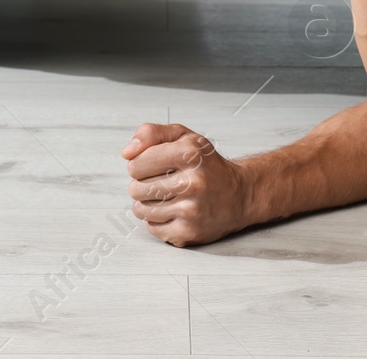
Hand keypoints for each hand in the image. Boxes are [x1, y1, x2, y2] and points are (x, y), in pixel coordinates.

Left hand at [122, 123, 250, 246]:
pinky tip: (172, 210)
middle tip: (161, 181)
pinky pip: (152, 228)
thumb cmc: (208, 165)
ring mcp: (191, 210)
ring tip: (165, 196)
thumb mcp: (185, 137)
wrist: (239, 195)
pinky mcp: (189, 232)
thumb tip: (127, 153)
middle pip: (136, 188)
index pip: (135, 164)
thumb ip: (152, 134)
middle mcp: (192, 182)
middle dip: (142, 184)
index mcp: (189, 154)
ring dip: (147, 203)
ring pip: (141, 210)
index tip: (153, 165)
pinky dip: (156, 220)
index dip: (140, 164)